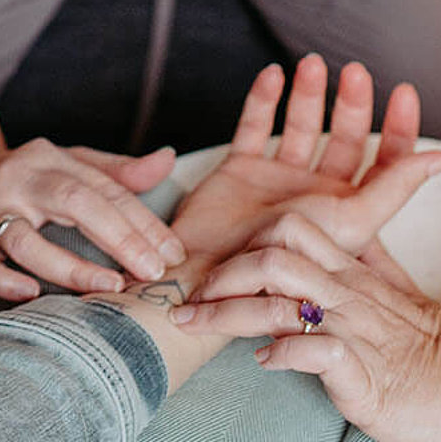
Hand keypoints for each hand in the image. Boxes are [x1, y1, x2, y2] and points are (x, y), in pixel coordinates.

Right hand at [0, 137, 183, 301]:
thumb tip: (168, 160)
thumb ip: (116, 172)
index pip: (104, 188)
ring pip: (27, 238)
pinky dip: (1, 279)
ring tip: (108, 286)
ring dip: (69, 266)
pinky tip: (29, 294)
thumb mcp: (67, 165)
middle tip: (151, 271)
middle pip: (73, 201)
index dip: (142, 222)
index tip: (173, 254)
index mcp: (50, 159)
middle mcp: (20, 179)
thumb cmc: (24, 182)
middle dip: (118, 236)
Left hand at [170, 205, 440, 441]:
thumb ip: (359, 262)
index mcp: (347, 273)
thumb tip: (332, 241)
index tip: (213, 269)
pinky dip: (281, 354)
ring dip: (228, 313)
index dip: (244, 242)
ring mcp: (351, 330)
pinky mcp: (360, 373)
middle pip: (271, 262)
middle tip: (188, 301)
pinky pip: (314, 351)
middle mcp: (344, 295)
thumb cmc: (414, 346)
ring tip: (197, 326)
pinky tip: (263, 361)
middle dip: (221, 276)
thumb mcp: (386, 293)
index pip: (288, 231)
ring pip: (280, 302)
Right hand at [171, 55, 420, 265]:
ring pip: (300, 125)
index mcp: (348, 209)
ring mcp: (278, 178)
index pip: (384, 163)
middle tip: (356, 72)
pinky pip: (253, 126)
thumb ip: (391, 188)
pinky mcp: (241, 169)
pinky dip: (262, 99)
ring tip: (312, 64)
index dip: (398, 129)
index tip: (403, 92)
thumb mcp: (350, 223)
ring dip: (308, 93)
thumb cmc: (286, 263)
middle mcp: (316, 191)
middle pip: (343, 137)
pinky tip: (273, 76)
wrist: (219, 277)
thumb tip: (438, 160)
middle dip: (352, 103)